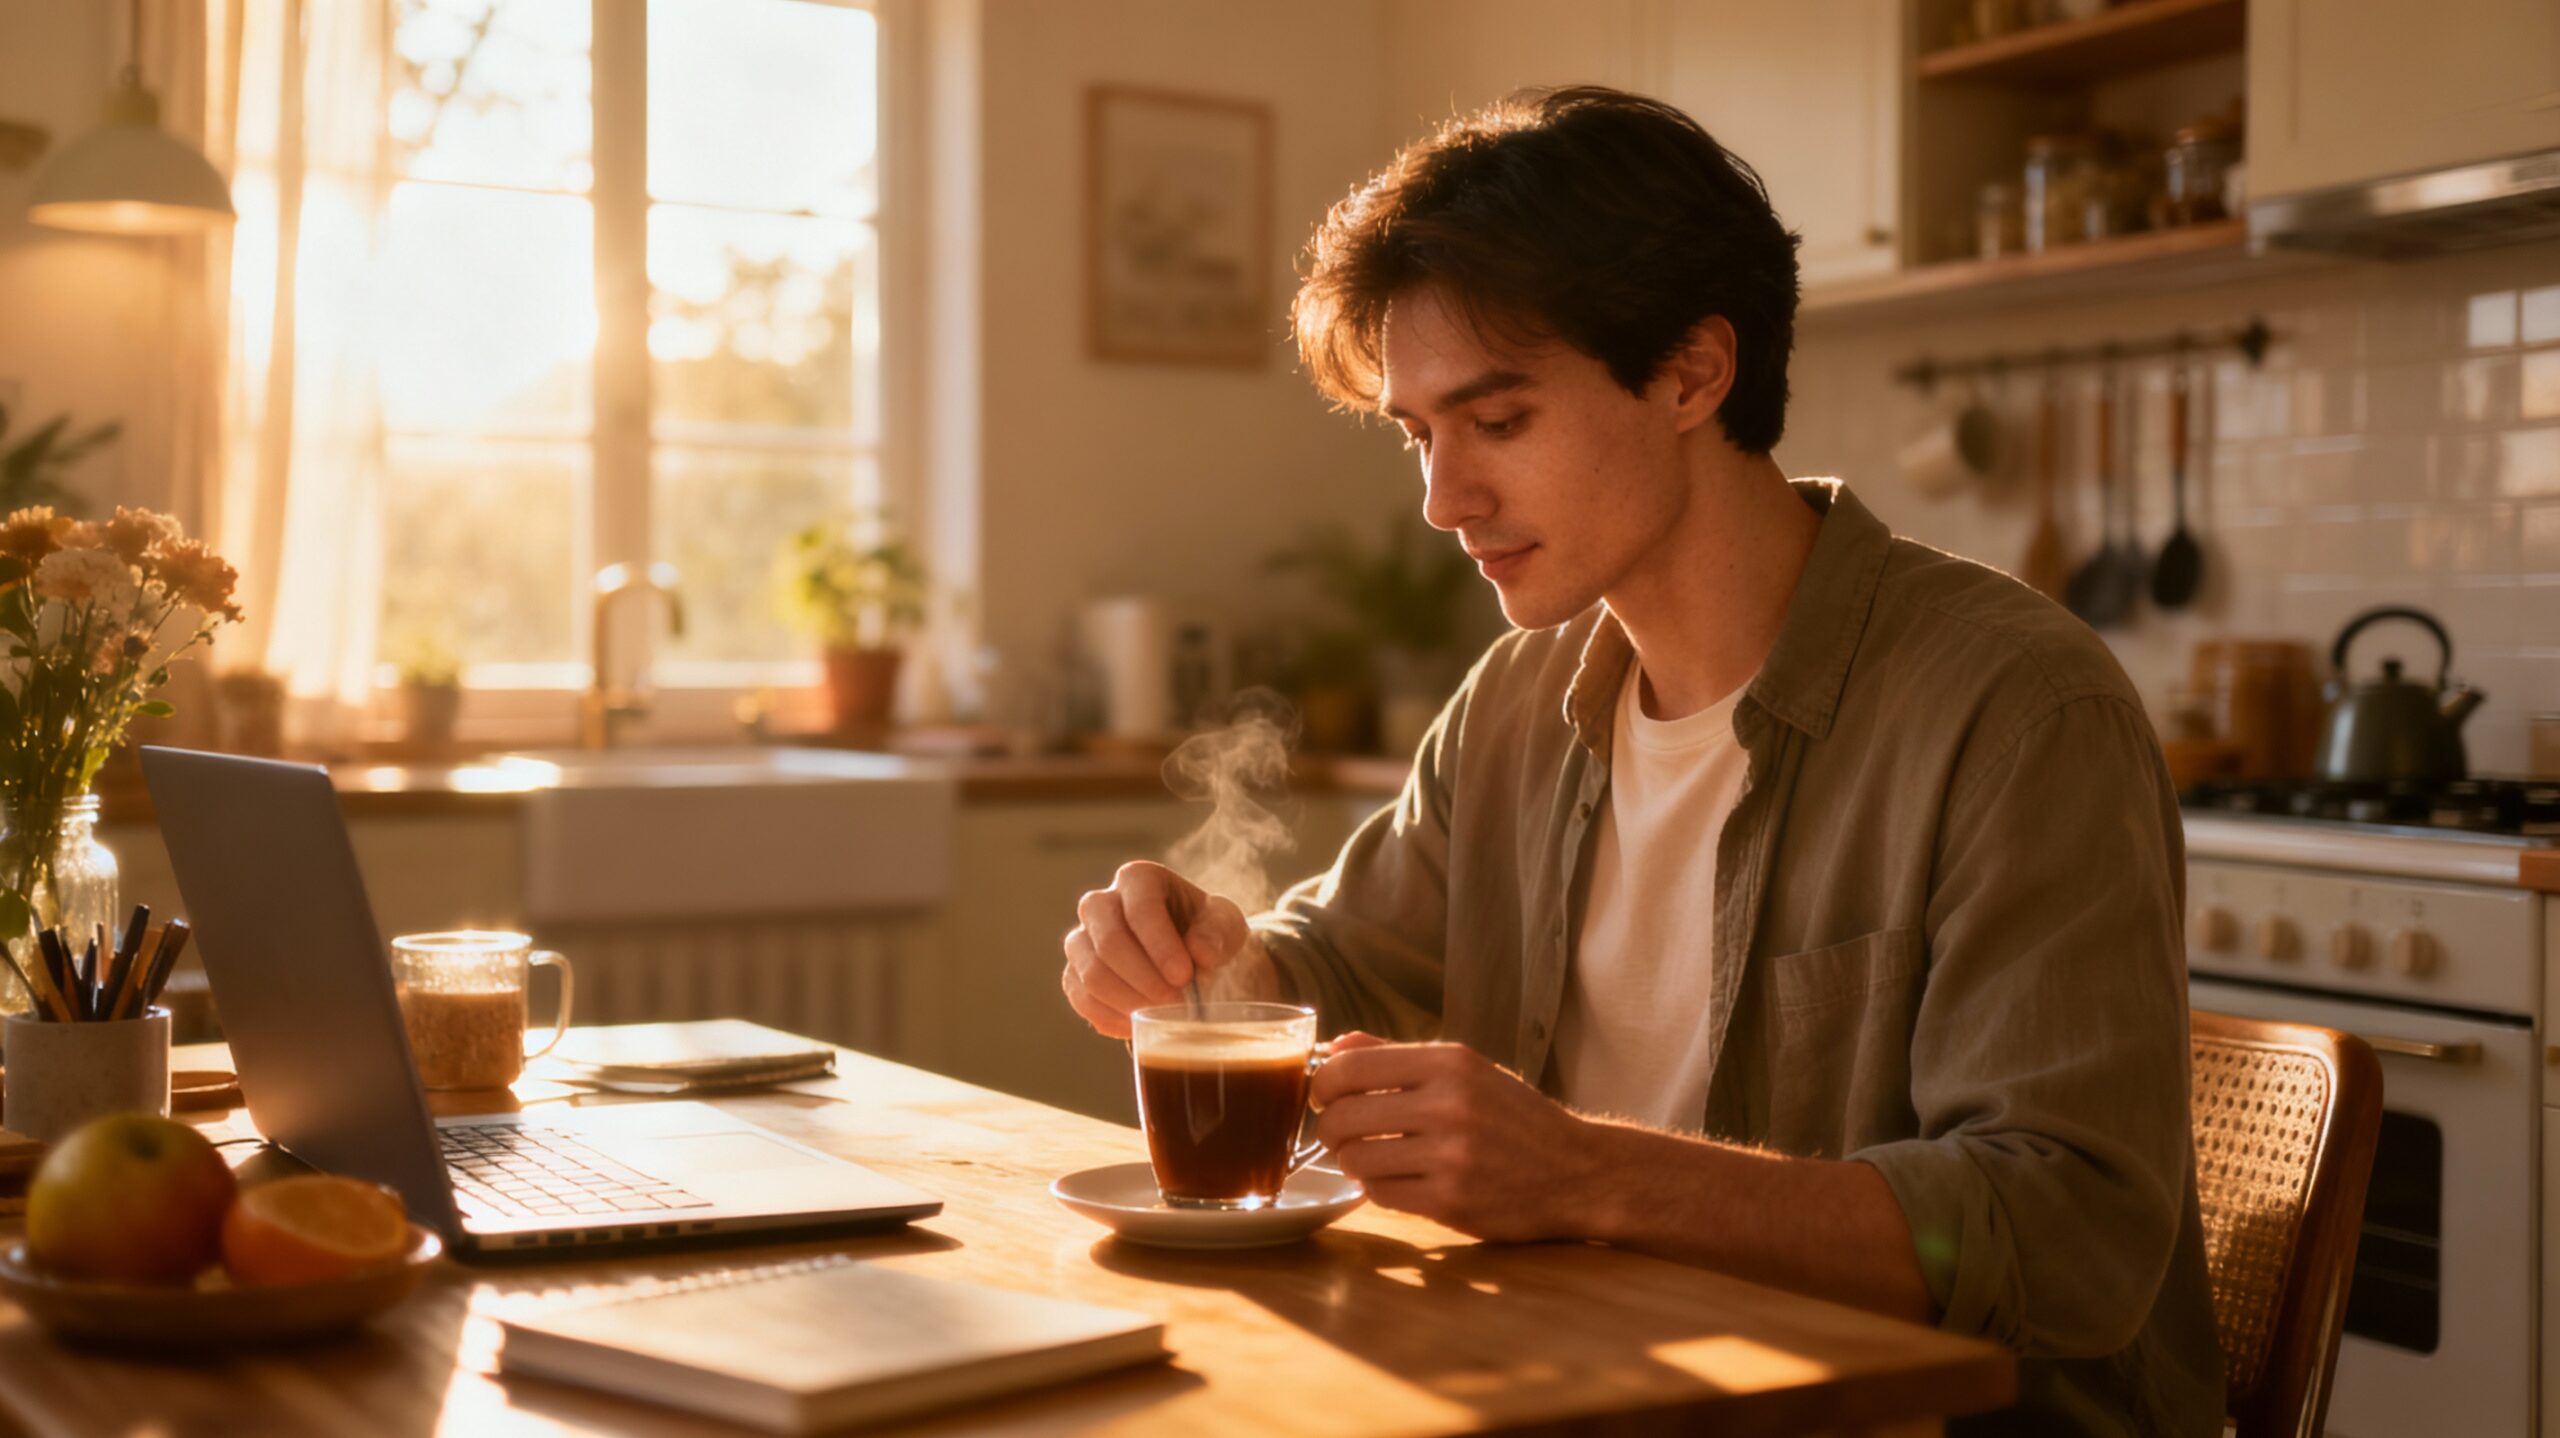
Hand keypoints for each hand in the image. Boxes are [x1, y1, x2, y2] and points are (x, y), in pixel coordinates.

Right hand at [1061, 861, 1261, 1038]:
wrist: (1190, 957)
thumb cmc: (1206, 933)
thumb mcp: (1225, 925)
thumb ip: (1217, 933)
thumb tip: (1200, 953)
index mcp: (1137, 879)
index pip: (1140, 907)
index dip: (1160, 944)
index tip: (1185, 976)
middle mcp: (1100, 904)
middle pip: (1108, 941)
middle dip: (1144, 979)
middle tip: (1175, 1003)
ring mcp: (1081, 940)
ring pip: (1090, 974)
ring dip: (1128, 1002)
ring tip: (1161, 1015)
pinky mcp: (1074, 975)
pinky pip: (1081, 1000)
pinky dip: (1110, 1017)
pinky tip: (1138, 1024)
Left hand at [1312, 1033, 1594, 1241]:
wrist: (1578, 1171)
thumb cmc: (1515, 1117)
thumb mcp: (1467, 1071)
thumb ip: (1397, 1057)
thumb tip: (1335, 1045)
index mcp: (1449, 1062)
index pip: (1348, 1067)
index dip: (1323, 1084)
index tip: (1326, 1096)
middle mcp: (1449, 1104)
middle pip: (1343, 1116)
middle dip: (1331, 1128)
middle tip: (1342, 1134)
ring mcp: (1451, 1156)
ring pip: (1356, 1159)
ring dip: (1352, 1162)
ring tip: (1370, 1158)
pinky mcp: (1451, 1201)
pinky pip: (1380, 1194)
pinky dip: (1378, 1189)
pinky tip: (1397, 1180)